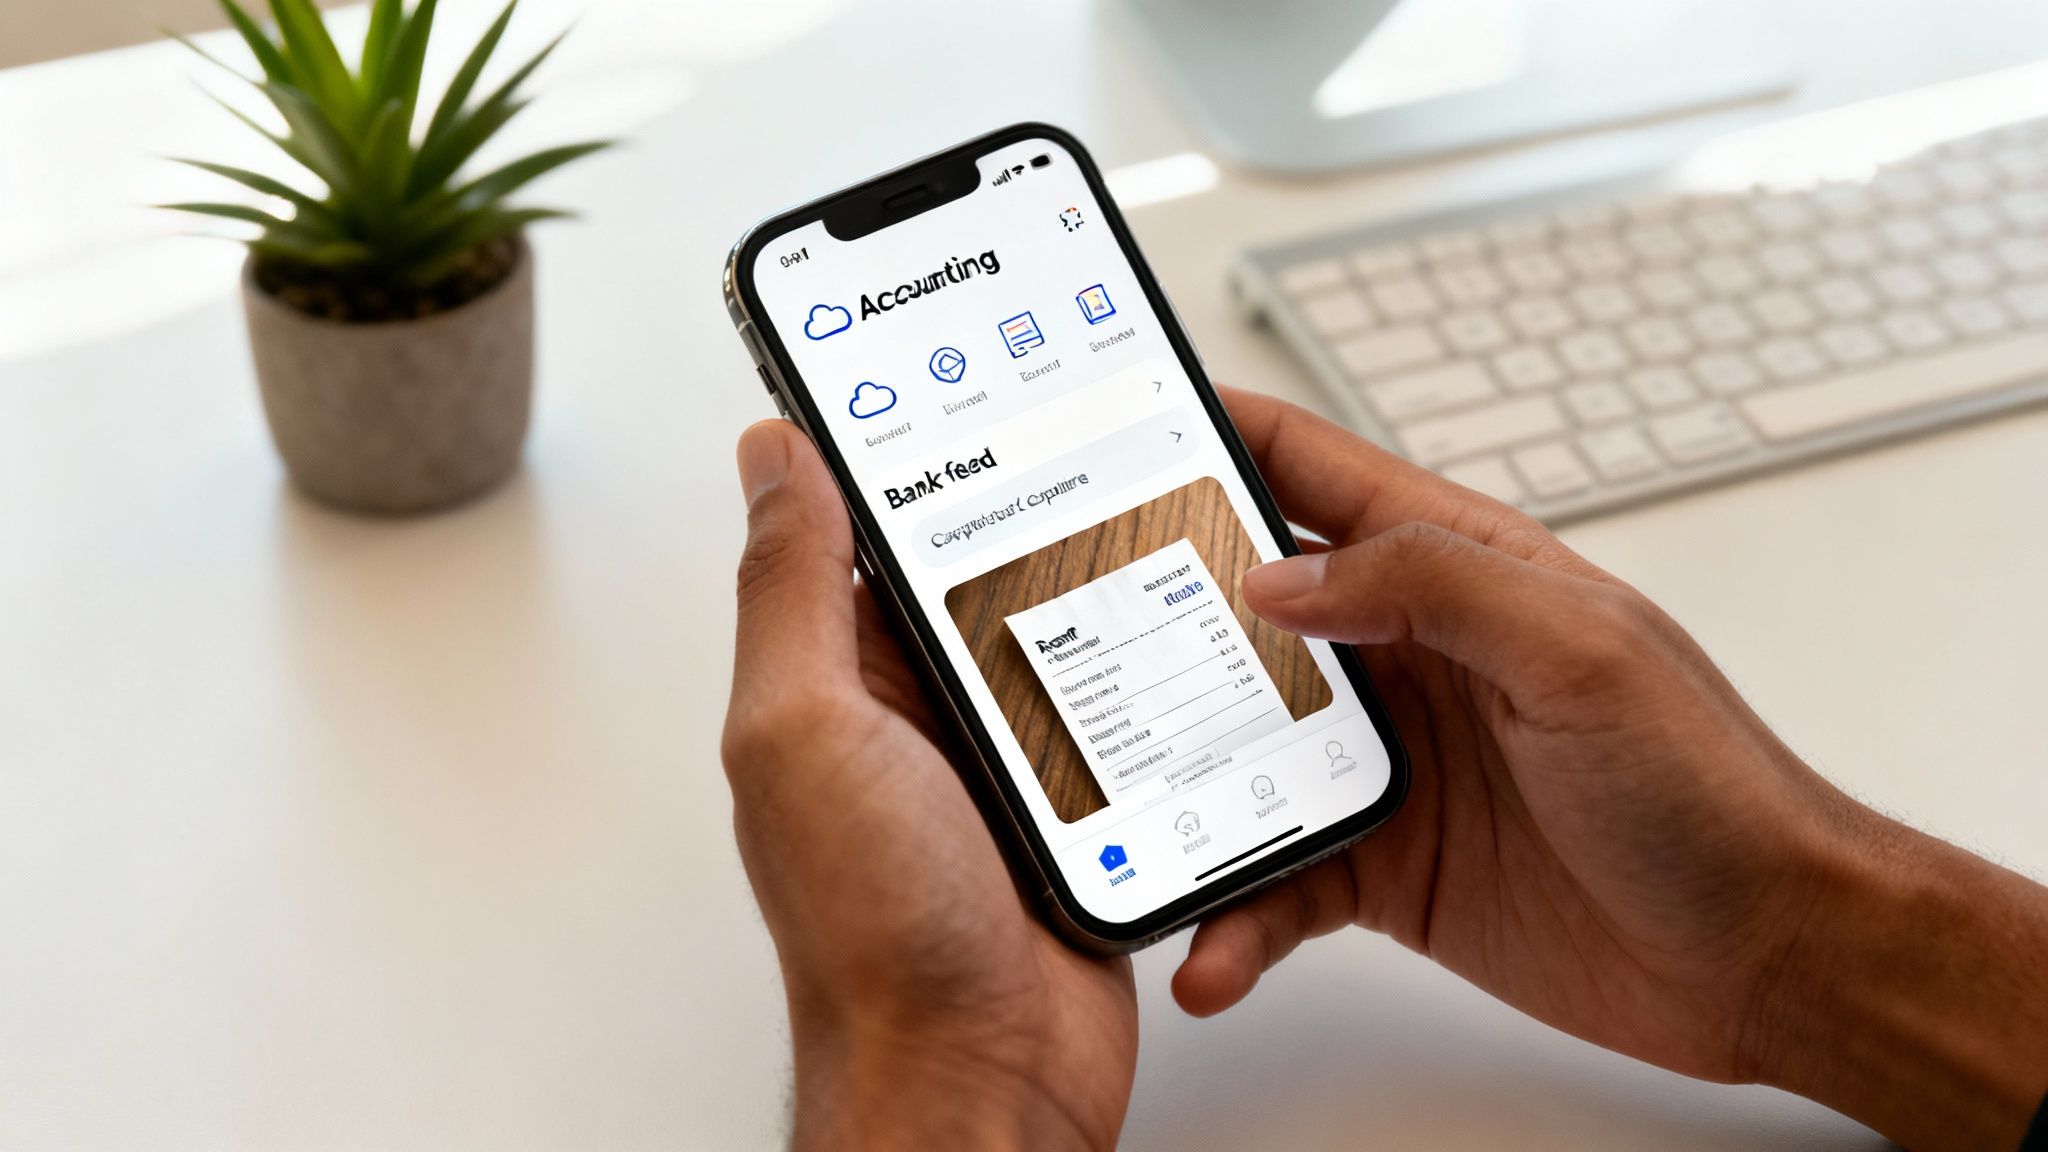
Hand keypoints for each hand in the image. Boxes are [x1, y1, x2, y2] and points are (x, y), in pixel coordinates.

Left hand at [721, 421, 1135, 1150]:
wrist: (981, 1078)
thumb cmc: (877, 937)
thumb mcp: (808, 732)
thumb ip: (792, 591)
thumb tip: (776, 456)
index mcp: (839, 677)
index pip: (859, 526)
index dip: (896, 444)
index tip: (940, 363)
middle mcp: (914, 711)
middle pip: (978, 569)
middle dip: (1030, 506)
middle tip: (1087, 425)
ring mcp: (997, 758)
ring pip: (1057, 632)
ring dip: (1098, 592)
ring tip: (1150, 517)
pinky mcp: (1073, 804)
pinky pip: (1114, 711)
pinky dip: (1147, 680)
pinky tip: (1181, 641)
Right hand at [1174, 388, 2047, 1149]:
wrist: (1763, 952)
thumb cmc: (1708, 788)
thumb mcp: (1578, 651)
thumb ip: (1430, 585)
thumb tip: (1281, 573)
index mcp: (1458, 570)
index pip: (1313, 472)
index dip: (1217, 435)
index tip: (1120, 428)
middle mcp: (1410, 656)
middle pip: (1244, 610)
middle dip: (1153, 615)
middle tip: (1066, 633)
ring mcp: (1391, 760)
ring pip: (1239, 749)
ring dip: (1180, 785)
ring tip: (1124, 821)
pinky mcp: (1382, 862)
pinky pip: (1277, 875)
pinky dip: (1234, 912)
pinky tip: (1214, 945)